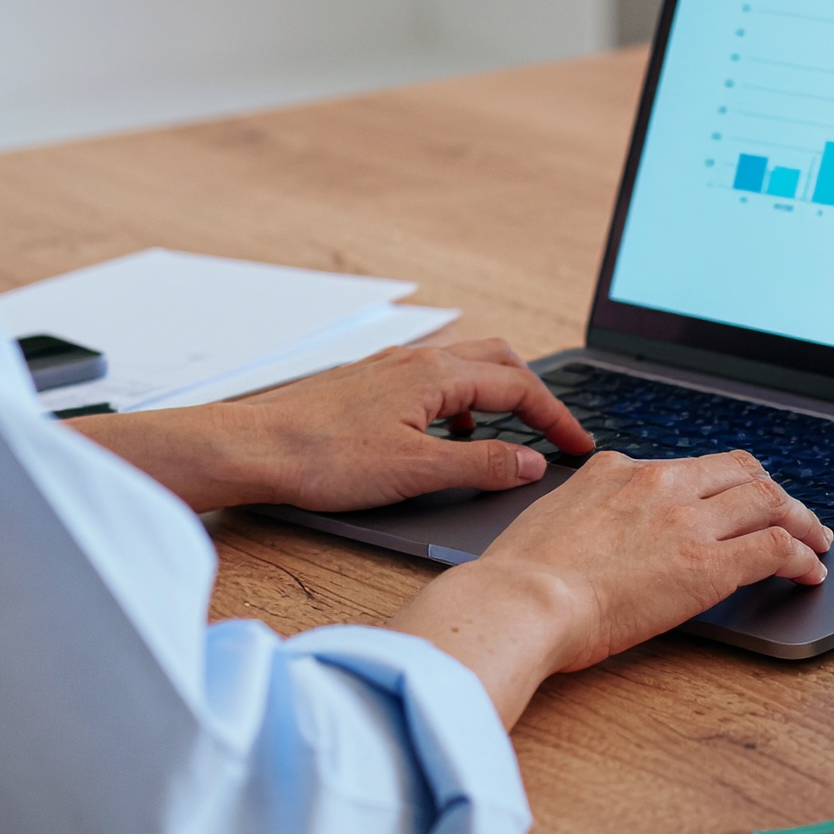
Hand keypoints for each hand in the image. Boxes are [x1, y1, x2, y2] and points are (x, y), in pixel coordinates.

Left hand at [70, 338, 593, 513]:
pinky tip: (444, 437)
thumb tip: (532, 463)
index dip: (556, 418)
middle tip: (555, 433)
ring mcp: (392, 368)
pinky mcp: (370, 384)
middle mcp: (418, 360)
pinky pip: (433, 380)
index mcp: (437, 375)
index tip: (578, 446)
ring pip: (465, 367)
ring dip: (496, 396)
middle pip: (500, 361)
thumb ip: (481, 466)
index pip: (519, 387)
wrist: (254, 449)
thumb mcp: (415, 472)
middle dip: (535, 395)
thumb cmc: (324, 459)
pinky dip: (458, 402)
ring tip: (504, 438)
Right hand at [389, 447, 831, 724]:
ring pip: (768, 500)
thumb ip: (580, 512)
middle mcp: (659, 484)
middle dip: (770, 490)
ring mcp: (688, 521)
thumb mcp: (548, 521)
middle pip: (739, 470)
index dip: (719, 481)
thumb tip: (585, 526)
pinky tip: (810, 571)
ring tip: (816, 539)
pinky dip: (802, 556)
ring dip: (799, 518)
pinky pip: (775, 548)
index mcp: (616, 471)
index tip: (728, 496)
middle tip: (787, 512)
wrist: (520, 600)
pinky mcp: (709, 563)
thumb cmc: (518, 578)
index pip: (684, 466)